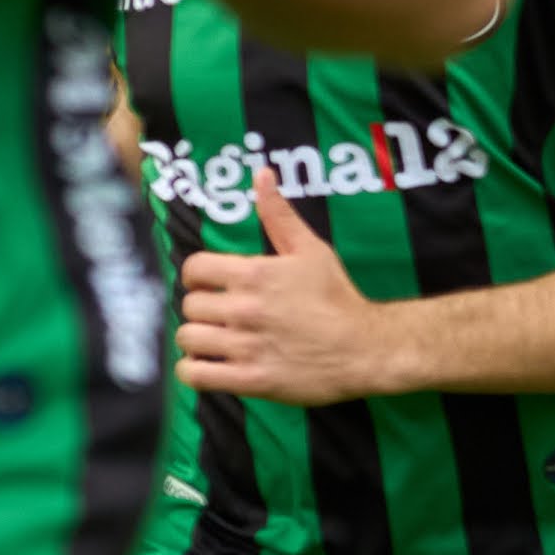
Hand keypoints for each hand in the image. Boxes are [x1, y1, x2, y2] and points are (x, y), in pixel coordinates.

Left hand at [176, 176, 397, 401]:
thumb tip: (261, 174)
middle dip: (201, 309)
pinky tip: (210, 366)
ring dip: (197, 339)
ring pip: (188, 339)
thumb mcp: (312, 250)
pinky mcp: (250, 379)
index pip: (194, 269)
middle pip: (189, 305)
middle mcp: (245, 309)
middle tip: (219, 316)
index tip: (210, 285)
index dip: (197, 276)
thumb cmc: (339, 297)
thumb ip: (279, 215)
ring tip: (213, 341)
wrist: (366, 348)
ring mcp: (246, 346)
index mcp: (255, 274)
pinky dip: (193, 370)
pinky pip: (195, 375)